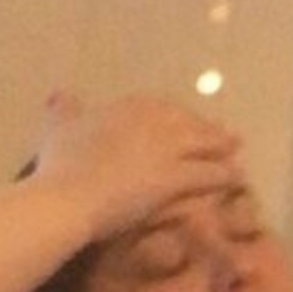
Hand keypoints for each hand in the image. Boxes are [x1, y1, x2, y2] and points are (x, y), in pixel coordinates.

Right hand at [32, 89, 243, 244]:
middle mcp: (151, 120)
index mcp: (124, 107)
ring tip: (235, 151)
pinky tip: (236, 177)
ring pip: (202, 142)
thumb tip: (59, 95)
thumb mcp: (57, 129)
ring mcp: (165, 148)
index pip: (156, 107)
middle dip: (203, 127)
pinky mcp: (175, 177)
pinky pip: (207, 173)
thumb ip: (63, 112)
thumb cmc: (58, 165)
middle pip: (185, 121)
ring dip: (220, 146)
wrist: (68, 196)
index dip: (172, 115)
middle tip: (221, 133)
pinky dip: (223, 174)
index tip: (181, 122)